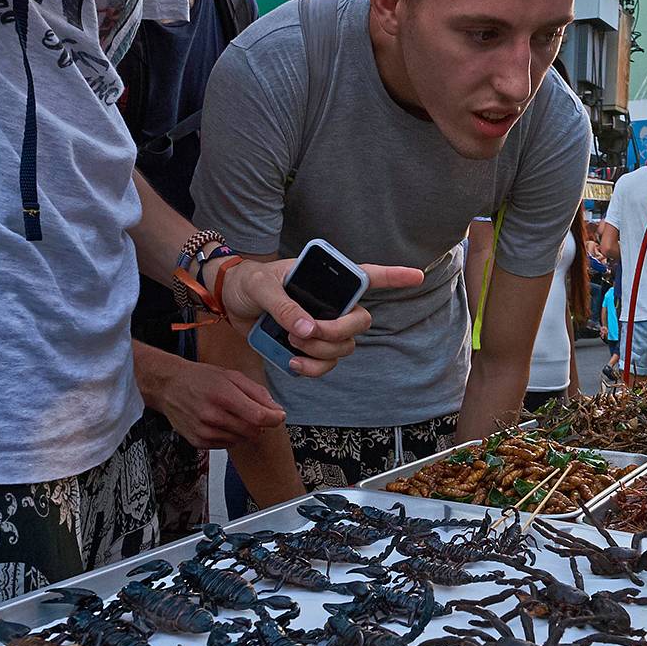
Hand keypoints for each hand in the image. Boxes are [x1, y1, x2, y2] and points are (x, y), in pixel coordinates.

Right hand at [156, 360, 286, 449]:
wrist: (169, 386)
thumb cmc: (200, 378)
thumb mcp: (231, 376)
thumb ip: (256, 392)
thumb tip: (276, 409)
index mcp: (223, 396)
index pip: (259, 417)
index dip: (275, 418)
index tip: (279, 415)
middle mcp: (212, 416)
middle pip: (253, 431)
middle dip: (261, 424)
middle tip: (255, 413)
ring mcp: (204, 431)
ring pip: (242, 440)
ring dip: (246, 430)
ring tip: (233, 414)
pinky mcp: (198, 442)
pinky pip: (227, 445)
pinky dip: (232, 436)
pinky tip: (223, 423)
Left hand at [212, 258, 425, 377]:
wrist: (229, 303)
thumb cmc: (248, 284)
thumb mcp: (261, 287)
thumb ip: (284, 306)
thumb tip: (308, 330)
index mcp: (326, 280)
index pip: (367, 276)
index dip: (394, 276)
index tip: (417, 276)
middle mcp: (332, 304)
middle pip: (360, 322)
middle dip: (338, 331)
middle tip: (308, 331)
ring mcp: (324, 327)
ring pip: (344, 348)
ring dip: (321, 351)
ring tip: (291, 342)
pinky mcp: (311, 348)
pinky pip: (326, 365)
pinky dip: (312, 369)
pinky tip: (293, 363)